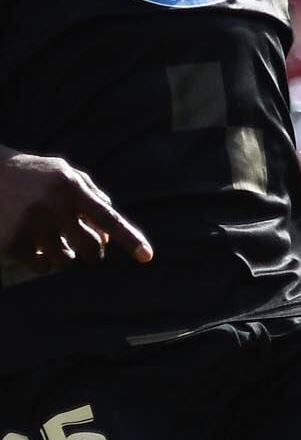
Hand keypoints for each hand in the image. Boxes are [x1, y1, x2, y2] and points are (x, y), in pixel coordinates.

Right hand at [0, 151, 151, 273]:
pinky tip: (38, 248)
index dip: (129, 239)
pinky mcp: (12, 241)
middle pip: (90, 247)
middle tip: (90, 251)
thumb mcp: (63, 172)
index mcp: (70, 187)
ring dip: (68, 258)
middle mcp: (52, 206)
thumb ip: (91, 193)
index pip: (108, 218)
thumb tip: (112, 226)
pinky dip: (46, 263)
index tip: (147, 257)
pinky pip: (43, 267)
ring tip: (58, 244)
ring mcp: (30, 225)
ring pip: (67, 261)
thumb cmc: (33, 174)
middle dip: (95, 254)